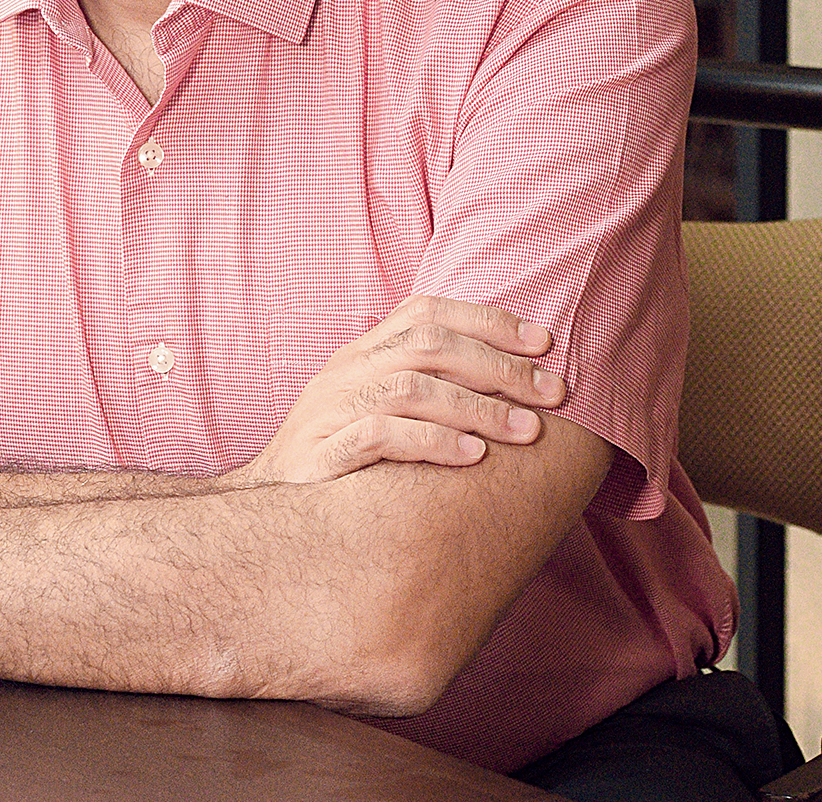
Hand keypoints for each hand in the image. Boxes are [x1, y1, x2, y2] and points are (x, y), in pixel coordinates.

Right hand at [233, 296, 565, 486]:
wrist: (268, 509)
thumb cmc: (341, 461)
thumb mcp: (379, 411)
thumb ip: (427, 388)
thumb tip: (511, 382)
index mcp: (363, 352)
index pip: (426, 311)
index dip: (487, 319)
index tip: (544, 341)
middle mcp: (346, 370)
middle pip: (428, 345)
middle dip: (498, 365)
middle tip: (554, 392)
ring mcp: (331, 408)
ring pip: (410, 386)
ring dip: (477, 406)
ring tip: (526, 431)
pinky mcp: (322, 452)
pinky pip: (380, 435)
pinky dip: (433, 442)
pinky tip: (474, 457)